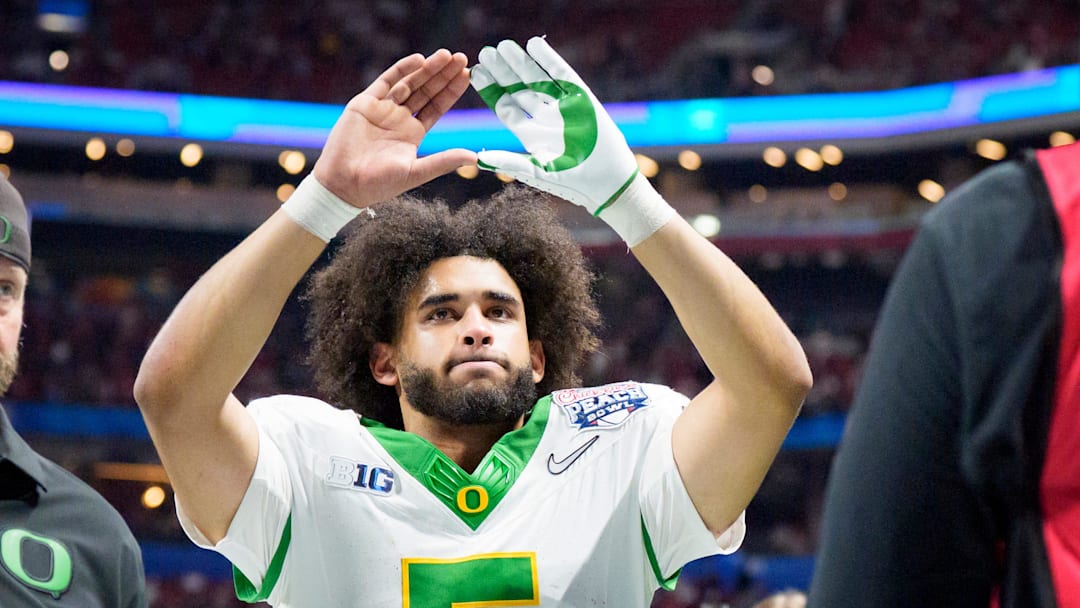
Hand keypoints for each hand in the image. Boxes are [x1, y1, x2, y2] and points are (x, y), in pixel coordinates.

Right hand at [313, 49, 476, 207]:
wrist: (344, 184)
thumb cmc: (379, 184)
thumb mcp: (416, 172)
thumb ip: (443, 161)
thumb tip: (475, 158)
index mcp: (413, 134)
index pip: (436, 106)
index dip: (451, 91)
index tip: (467, 75)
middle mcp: (399, 118)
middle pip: (426, 90)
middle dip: (443, 74)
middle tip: (462, 58)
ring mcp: (382, 109)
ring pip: (409, 83)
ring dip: (427, 69)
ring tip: (445, 55)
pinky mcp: (365, 103)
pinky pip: (386, 81)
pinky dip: (402, 69)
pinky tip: (419, 60)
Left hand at [470, 37, 638, 215]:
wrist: (608, 180)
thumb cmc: (573, 181)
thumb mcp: (538, 172)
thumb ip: (510, 162)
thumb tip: (480, 159)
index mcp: (531, 134)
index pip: (506, 107)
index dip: (491, 90)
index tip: (476, 73)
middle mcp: (544, 117)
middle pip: (518, 89)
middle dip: (502, 72)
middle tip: (485, 54)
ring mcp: (563, 105)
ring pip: (537, 78)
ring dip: (521, 62)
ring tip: (503, 46)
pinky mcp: (581, 97)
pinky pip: (562, 74)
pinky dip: (548, 60)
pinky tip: (534, 45)